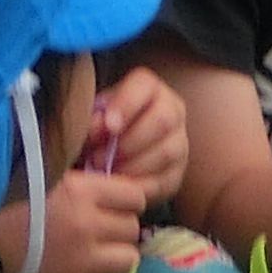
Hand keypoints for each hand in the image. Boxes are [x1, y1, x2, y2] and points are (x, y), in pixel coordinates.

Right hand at [20, 166, 150, 272]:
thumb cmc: (8, 201)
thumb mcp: (47, 176)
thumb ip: (80, 179)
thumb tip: (109, 178)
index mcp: (83, 193)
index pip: (135, 196)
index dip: (128, 200)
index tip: (117, 204)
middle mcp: (88, 226)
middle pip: (132, 227)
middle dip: (120, 227)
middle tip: (103, 229)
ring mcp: (82, 261)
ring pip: (130, 259)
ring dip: (120, 256)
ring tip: (106, 254)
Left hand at [92, 66, 192, 203]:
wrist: (113, 153)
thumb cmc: (100, 128)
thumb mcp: (93, 117)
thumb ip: (92, 118)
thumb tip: (98, 127)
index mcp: (149, 89)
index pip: (144, 85)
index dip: (126, 104)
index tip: (109, 125)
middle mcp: (172, 110)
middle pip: (163, 120)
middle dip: (128, 142)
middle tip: (99, 157)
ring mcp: (179, 142)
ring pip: (166, 152)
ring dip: (132, 166)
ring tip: (107, 171)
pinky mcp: (176, 172)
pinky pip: (164, 179)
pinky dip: (138, 185)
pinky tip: (119, 186)